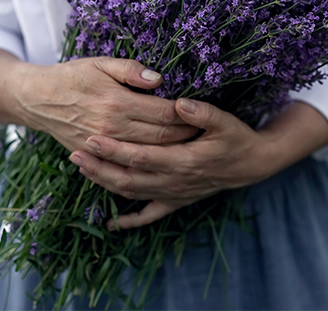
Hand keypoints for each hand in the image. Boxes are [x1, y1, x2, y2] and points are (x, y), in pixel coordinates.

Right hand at [13, 57, 196, 152]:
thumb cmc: (73, 76)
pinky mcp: (95, 157)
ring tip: (191, 149)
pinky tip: (162, 163)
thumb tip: (159, 79)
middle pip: (161, 137)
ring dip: (171, 153)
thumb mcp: (100, 63)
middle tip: (205, 134)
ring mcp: (103, 146)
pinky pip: (127, 167)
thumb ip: (131, 70)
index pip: (164, 113)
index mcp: (117, 102)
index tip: (202, 114)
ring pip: (147, 155)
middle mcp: (112, 128)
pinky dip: (147, 166)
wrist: (38, 99)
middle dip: (185, 136)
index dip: (187, 115)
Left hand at [69, 98, 281, 228]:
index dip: (114, 150)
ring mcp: (174, 194)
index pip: (140, 156)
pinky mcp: (177, 201)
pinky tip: (109, 224)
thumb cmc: (236, 138)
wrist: (252, 164)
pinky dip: (128, 221)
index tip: (91, 138)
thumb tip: (178, 103)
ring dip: (105, 183)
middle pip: (128, 177)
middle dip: (99, 166)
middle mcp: (174, 181)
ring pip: (132, 193)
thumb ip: (202, 113)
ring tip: (82, 169)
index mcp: (183, 160)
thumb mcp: (225, 121)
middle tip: (74, 153)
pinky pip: (149, 215)